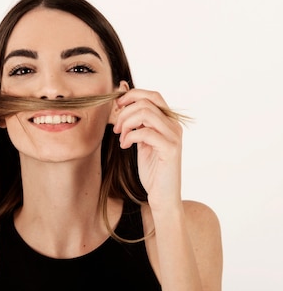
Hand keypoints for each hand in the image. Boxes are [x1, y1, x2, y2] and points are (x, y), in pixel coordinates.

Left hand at [113, 89, 182, 210]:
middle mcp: (174, 125)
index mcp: (168, 121)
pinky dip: (129, 137)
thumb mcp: (142, 141)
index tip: (117, 107)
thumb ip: (137, 123)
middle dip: (124, 112)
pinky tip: (125, 146)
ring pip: (145, 113)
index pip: (152, 95)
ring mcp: (173, 136)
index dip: (131, 96)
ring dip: (126, 123)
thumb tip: (122, 100)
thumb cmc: (152, 169)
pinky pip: (145, 132)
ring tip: (121, 137)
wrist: (163, 195)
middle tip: (116, 128)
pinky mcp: (170, 149)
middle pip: (146, 101)